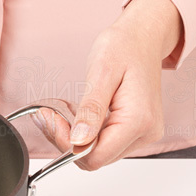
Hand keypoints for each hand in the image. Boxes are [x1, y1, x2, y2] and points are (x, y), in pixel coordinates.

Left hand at [33, 0, 183, 169]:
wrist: (143, 37)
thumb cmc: (124, 47)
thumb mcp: (101, 73)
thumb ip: (91, 110)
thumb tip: (79, 140)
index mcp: (139, 120)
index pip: (95, 156)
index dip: (67, 145)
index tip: (51, 121)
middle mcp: (146, 132)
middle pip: (96, 158)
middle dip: (67, 141)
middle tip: (49, 116)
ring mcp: (143, 133)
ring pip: (99, 153)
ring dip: (74, 138)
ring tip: (60, 113)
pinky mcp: (137, 130)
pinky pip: (105, 143)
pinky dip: (86, 134)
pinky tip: (76, 116)